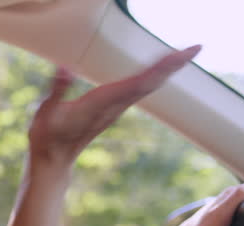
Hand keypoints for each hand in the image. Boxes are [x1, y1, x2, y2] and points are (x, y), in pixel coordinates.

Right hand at [27, 45, 200, 169]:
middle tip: (196, 48)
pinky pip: (139, 89)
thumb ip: (58, 89)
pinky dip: (153, 76)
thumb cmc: (49, 137)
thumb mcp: (48, 112)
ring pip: (147, 85)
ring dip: (166, 69)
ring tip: (182, 54)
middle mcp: (114, 105)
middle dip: (172, 64)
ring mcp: (115, 108)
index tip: (181, 55)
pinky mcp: (113, 108)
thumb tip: (64, 68)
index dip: (161, 68)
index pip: (139, 82)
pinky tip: (160, 70)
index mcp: (103, 102)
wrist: (54, 160)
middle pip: (150, 82)